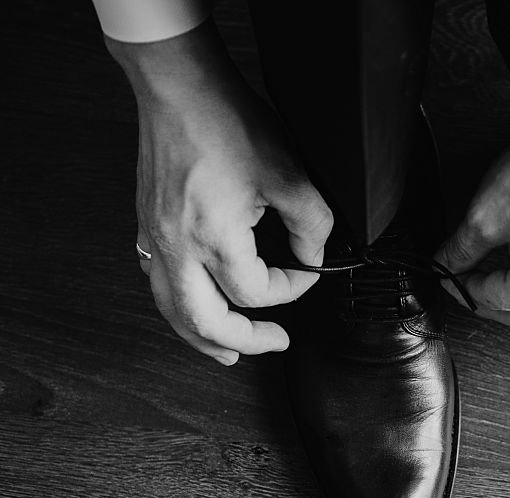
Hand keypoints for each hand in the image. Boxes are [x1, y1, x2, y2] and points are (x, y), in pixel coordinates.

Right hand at [109, 21, 331, 364]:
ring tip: (227, 352)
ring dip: (202, 336)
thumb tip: (313, 254)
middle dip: (243, 341)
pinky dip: (180, 306)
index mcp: (213, 240)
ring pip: (172, 309)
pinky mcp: (148, 225)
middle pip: (205, 322)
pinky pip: (158, 283)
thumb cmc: (226, 122)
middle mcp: (177, 248)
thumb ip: (312, 224)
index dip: (292, 290)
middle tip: (274, 344)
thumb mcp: (289, 174)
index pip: (257, 293)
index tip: (308, 272)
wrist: (179, 86)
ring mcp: (155, 239)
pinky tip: (194, 305)